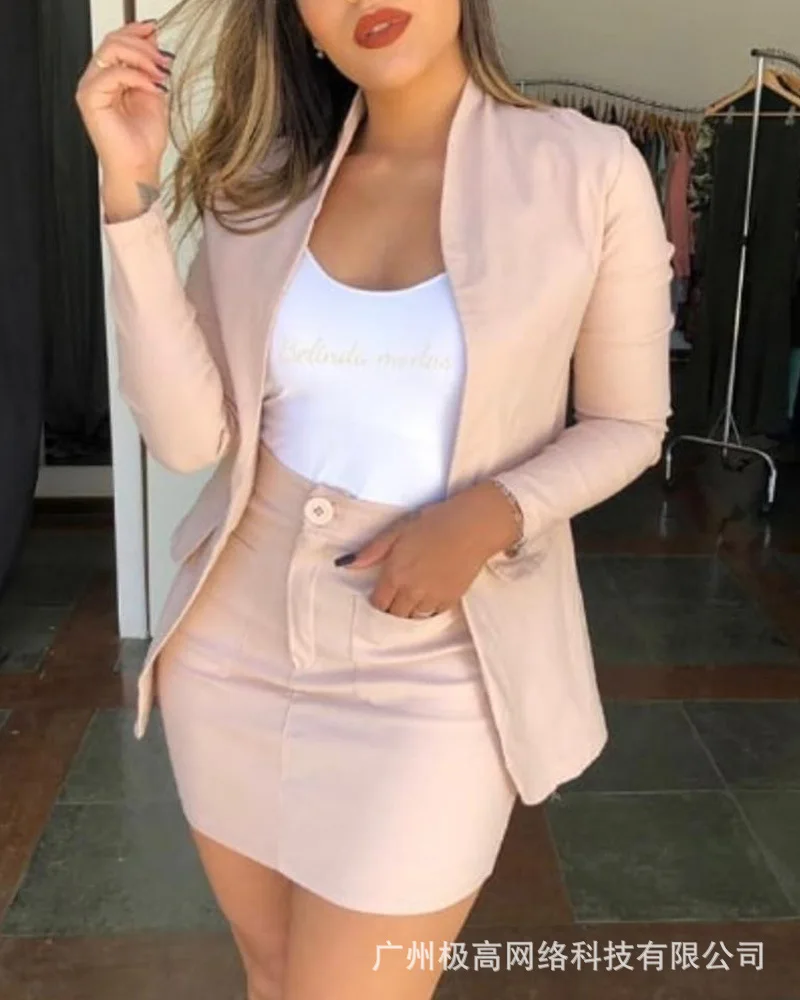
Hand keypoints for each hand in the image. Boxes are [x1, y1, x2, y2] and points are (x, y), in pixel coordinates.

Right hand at [75, 21, 173, 212]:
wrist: (139, 168)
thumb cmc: (144, 141)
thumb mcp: (155, 94)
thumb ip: (151, 68)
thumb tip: (154, 41)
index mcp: (111, 77)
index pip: (117, 41)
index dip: (135, 31)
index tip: (155, 31)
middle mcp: (98, 80)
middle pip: (113, 41)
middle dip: (143, 46)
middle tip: (163, 61)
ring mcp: (91, 88)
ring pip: (111, 51)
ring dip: (141, 58)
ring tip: (160, 73)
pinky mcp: (90, 98)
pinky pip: (112, 74)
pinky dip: (136, 76)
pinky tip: (152, 87)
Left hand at [336, 482, 520, 617]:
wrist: (472, 526)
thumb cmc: (434, 523)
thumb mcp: (398, 531)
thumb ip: (372, 551)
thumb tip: (346, 564)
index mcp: (395, 574)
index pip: (379, 603)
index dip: (378, 600)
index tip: (381, 593)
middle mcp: (412, 590)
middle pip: (394, 614)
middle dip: (392, 607)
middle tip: (396, 594)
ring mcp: (432, 597)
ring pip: (414, 616)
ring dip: (410, 609)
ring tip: (412, 595)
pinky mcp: (451, 599)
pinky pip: (433, 613)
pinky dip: (428, 608)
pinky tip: (430, 594)